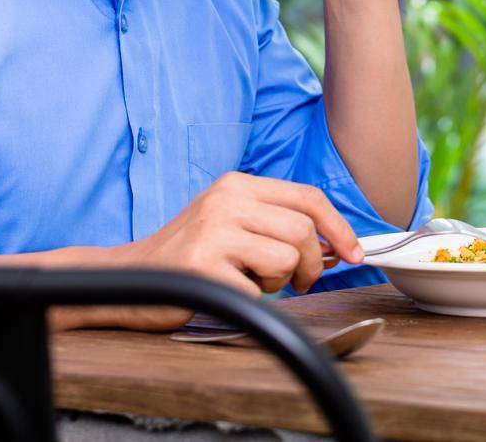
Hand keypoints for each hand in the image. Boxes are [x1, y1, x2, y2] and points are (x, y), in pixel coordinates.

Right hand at [101, 172, 364, 330]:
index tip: (353, 253)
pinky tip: (228, 291)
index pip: (307, 196)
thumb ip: (276, 224)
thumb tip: (336, 246)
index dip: (339, 227)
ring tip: (251, 281)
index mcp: (236, 184)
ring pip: (286, 260)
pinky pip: (258, 291)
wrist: (132, 278)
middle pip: (303, 231)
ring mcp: (212, 232)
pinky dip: (252, 300)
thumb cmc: (190, 255)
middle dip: (311, 266)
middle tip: (295, 282)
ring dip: (278, 283)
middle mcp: (224, 200)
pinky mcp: (202, 267)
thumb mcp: (231, 221)